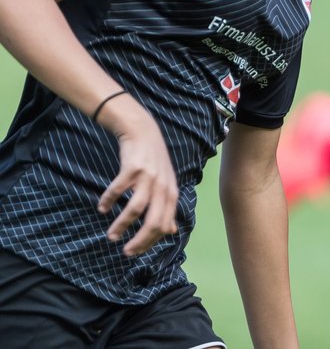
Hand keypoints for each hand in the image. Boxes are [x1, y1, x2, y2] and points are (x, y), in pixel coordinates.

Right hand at [96, 97, 179, 255]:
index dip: (150, 242)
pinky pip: (118, 190)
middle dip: (139, 241)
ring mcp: (148, 178)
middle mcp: (162, 187)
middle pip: (153, 222)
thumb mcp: (166, 184)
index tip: (136, 252)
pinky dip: (109, 201)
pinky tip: (103, 208)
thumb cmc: (154, 162)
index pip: (164, 225)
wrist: (144, 132)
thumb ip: (168, 208)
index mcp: (171, 194)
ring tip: (112, 235)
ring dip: (121, 226)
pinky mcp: (132, 168)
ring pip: (135, 210)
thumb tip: (171, 231)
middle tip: (125, 252)